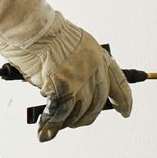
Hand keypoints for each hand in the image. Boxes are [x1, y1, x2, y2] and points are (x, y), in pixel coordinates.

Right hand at [0, 0, 131, 141]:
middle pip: (97, 103)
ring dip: (66, 122)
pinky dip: (51, 125)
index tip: (126, 111)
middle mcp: (94, 69)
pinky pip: (60, 114)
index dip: (124, 100)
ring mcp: (80, 80)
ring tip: (55, 125)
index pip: (119, 82)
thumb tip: (73, 88)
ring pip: (78, 112)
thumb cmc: (43, 31)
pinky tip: (45, 131)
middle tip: (75, 121)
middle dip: (86, 116)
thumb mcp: (71, 44)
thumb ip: (78, 65)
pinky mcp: (64, 89)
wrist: (30, 26)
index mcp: (99, 55)